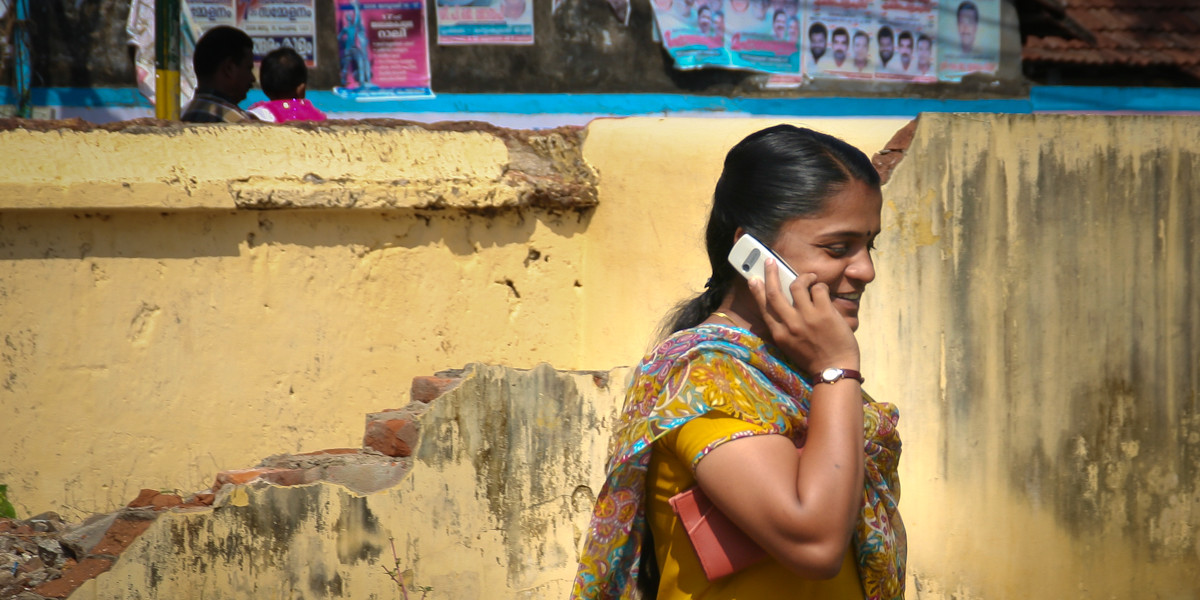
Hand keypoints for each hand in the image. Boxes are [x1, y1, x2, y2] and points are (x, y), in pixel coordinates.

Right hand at [748, 258, 859, 374]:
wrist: (834, 369)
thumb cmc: (814, 359)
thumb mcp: (790, 346)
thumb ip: (785, 328)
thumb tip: (785, 306)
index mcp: (779, 334)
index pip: (764, 307)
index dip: (757, 291)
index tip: (753, 279)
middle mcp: (790, 324)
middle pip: (775, 293)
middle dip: (771, 274)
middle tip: (770, 261)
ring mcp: (807, 318)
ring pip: (798, 286)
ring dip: (804, 277)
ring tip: (810, 277)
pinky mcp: (824, 313)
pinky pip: (819, 289)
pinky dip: (820, 286)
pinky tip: (823, 291)